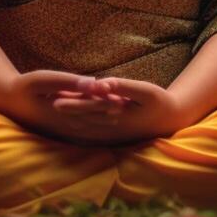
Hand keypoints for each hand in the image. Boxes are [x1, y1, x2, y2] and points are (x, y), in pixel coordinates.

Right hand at [0, 71, 124, 142]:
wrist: (8, 100)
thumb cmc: (25, 86)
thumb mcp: (44, 79)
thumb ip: (69, 82)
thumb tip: (93, 83)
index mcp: (61, 110)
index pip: (89, 105)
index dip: (105, 101)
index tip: (120, 96)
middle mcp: (64, 122)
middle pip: (92, 118)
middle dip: (109, 112)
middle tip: (126, 106)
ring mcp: (61, 128)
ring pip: (89, 126)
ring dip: (104, 121)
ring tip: (120, 114)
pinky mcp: (60, 129)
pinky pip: (82, 131)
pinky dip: (95, 127)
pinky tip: (105, 125)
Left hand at [49, 77, 188, 145]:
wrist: (170, 120)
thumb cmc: (159, 102)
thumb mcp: (145, 91)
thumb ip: (123, 87)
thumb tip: (102, 84)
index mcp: (119, 115)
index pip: (91, 107)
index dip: (73, 102)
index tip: (55, 98)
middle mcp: (113, 126)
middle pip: (85, 117)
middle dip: (67, 111)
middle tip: (47, 104)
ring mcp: (113, 132)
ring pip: (87, 125)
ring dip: (70, 119)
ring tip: (52, 111)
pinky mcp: (114, 132)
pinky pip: (93, 130)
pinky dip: (80, 125)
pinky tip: (69, 122)